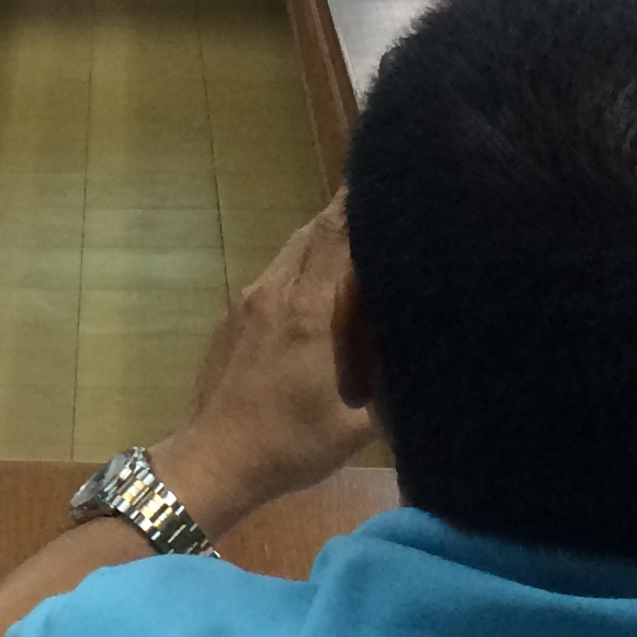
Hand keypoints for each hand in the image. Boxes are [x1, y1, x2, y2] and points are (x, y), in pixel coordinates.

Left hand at [148, 200, 373, 539]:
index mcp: (311, 311)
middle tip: (379, 206)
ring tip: (354, 244)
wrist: (214, 459)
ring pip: (290, 251)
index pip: (335, 236)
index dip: (357, 203)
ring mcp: (249, 301)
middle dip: (344, 215)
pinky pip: (274, 275)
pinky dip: (300, 267)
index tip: (383, 177)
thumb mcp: (357, 423)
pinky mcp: (233, 316)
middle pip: (311, 233)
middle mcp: (277, 291)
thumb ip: (389, 381)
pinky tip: (318, 290)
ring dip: (320, 242)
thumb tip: (422, 352)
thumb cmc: (291, 444)